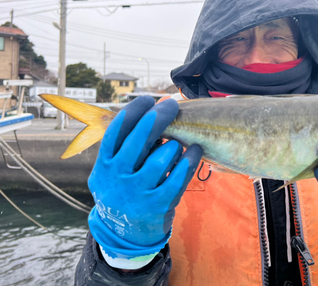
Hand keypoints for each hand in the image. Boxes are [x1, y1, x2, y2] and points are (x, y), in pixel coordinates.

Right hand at [87, 96, 201, 268]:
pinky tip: (194, 151)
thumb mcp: (112, 172)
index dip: (133, 111)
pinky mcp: (157, 205)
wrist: (124, 235)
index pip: (117, 131)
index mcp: (104, 165)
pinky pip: (178, 177)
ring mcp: (137, 193)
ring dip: (173, 144)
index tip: (148, 100)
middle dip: (158, 117)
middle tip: (171, 106)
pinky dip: (189, 161)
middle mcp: (117, 178)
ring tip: (177, 142)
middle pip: (139, 139)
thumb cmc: (124, 191)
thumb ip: (125, 147)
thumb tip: (152, 111)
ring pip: (160, 158)